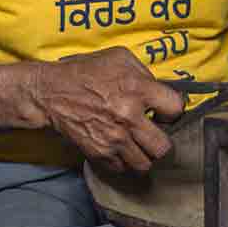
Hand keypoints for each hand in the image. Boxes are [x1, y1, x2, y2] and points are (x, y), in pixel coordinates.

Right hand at [33, 47, 185, 171]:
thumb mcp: (119, 58)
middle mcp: (129, 117)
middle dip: (161, 141)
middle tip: (153, 134)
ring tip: (138, 145)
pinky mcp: (99, 153)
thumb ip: (145, 73)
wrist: (51, 93)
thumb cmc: (85, 72)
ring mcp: (114, 139)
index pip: (176, 109)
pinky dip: (123, 162)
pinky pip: (123, 169)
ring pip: (145, 164)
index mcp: (138, 89)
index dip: (172, 110)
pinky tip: (120, 149)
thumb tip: (160, 91)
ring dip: (143, 155)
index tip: (164, 111)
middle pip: (164, 147)